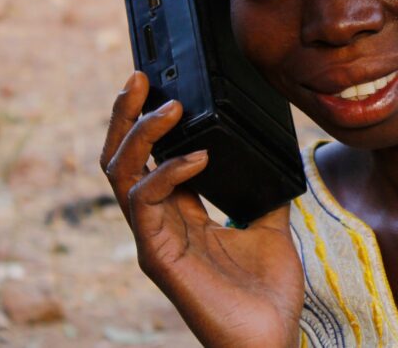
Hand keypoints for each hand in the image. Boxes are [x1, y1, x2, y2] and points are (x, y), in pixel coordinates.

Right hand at [101, 72, 303, 347]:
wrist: (271, 339)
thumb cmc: (266, 291)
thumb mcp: (269, 224)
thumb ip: (262, 190)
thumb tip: (276, 151)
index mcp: (181, 212)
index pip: (149, 157)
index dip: (148, 120)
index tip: (161, 82)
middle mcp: (159, 222)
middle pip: (121, 158)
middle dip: (124, 115)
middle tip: (139, 77)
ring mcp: (153, 238)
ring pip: (121, 174)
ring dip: (140, 134)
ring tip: (169, 106)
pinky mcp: (158, 256)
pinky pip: (145, 203)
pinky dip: (168, 172)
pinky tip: (199, 158)